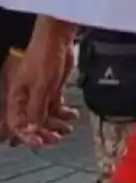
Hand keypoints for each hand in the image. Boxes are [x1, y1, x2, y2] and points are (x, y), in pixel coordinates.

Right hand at [7, 27, 76, 147]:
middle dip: (44, 132)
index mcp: (16, 99)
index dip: (28, 136)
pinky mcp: (52, 90)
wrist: (57, 41)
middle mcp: (26, 99)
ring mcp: (39, 95)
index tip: (41, 142)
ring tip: (68, 128)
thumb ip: (37, 109)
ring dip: (56, 124)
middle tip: (57, 138)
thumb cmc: (44, 58)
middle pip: (32, 123)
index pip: (18, 125)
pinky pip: (55, 107)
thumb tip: (33, 129)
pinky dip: (64, 113)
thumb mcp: (40, 87)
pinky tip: (72, 115)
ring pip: (45, 117)